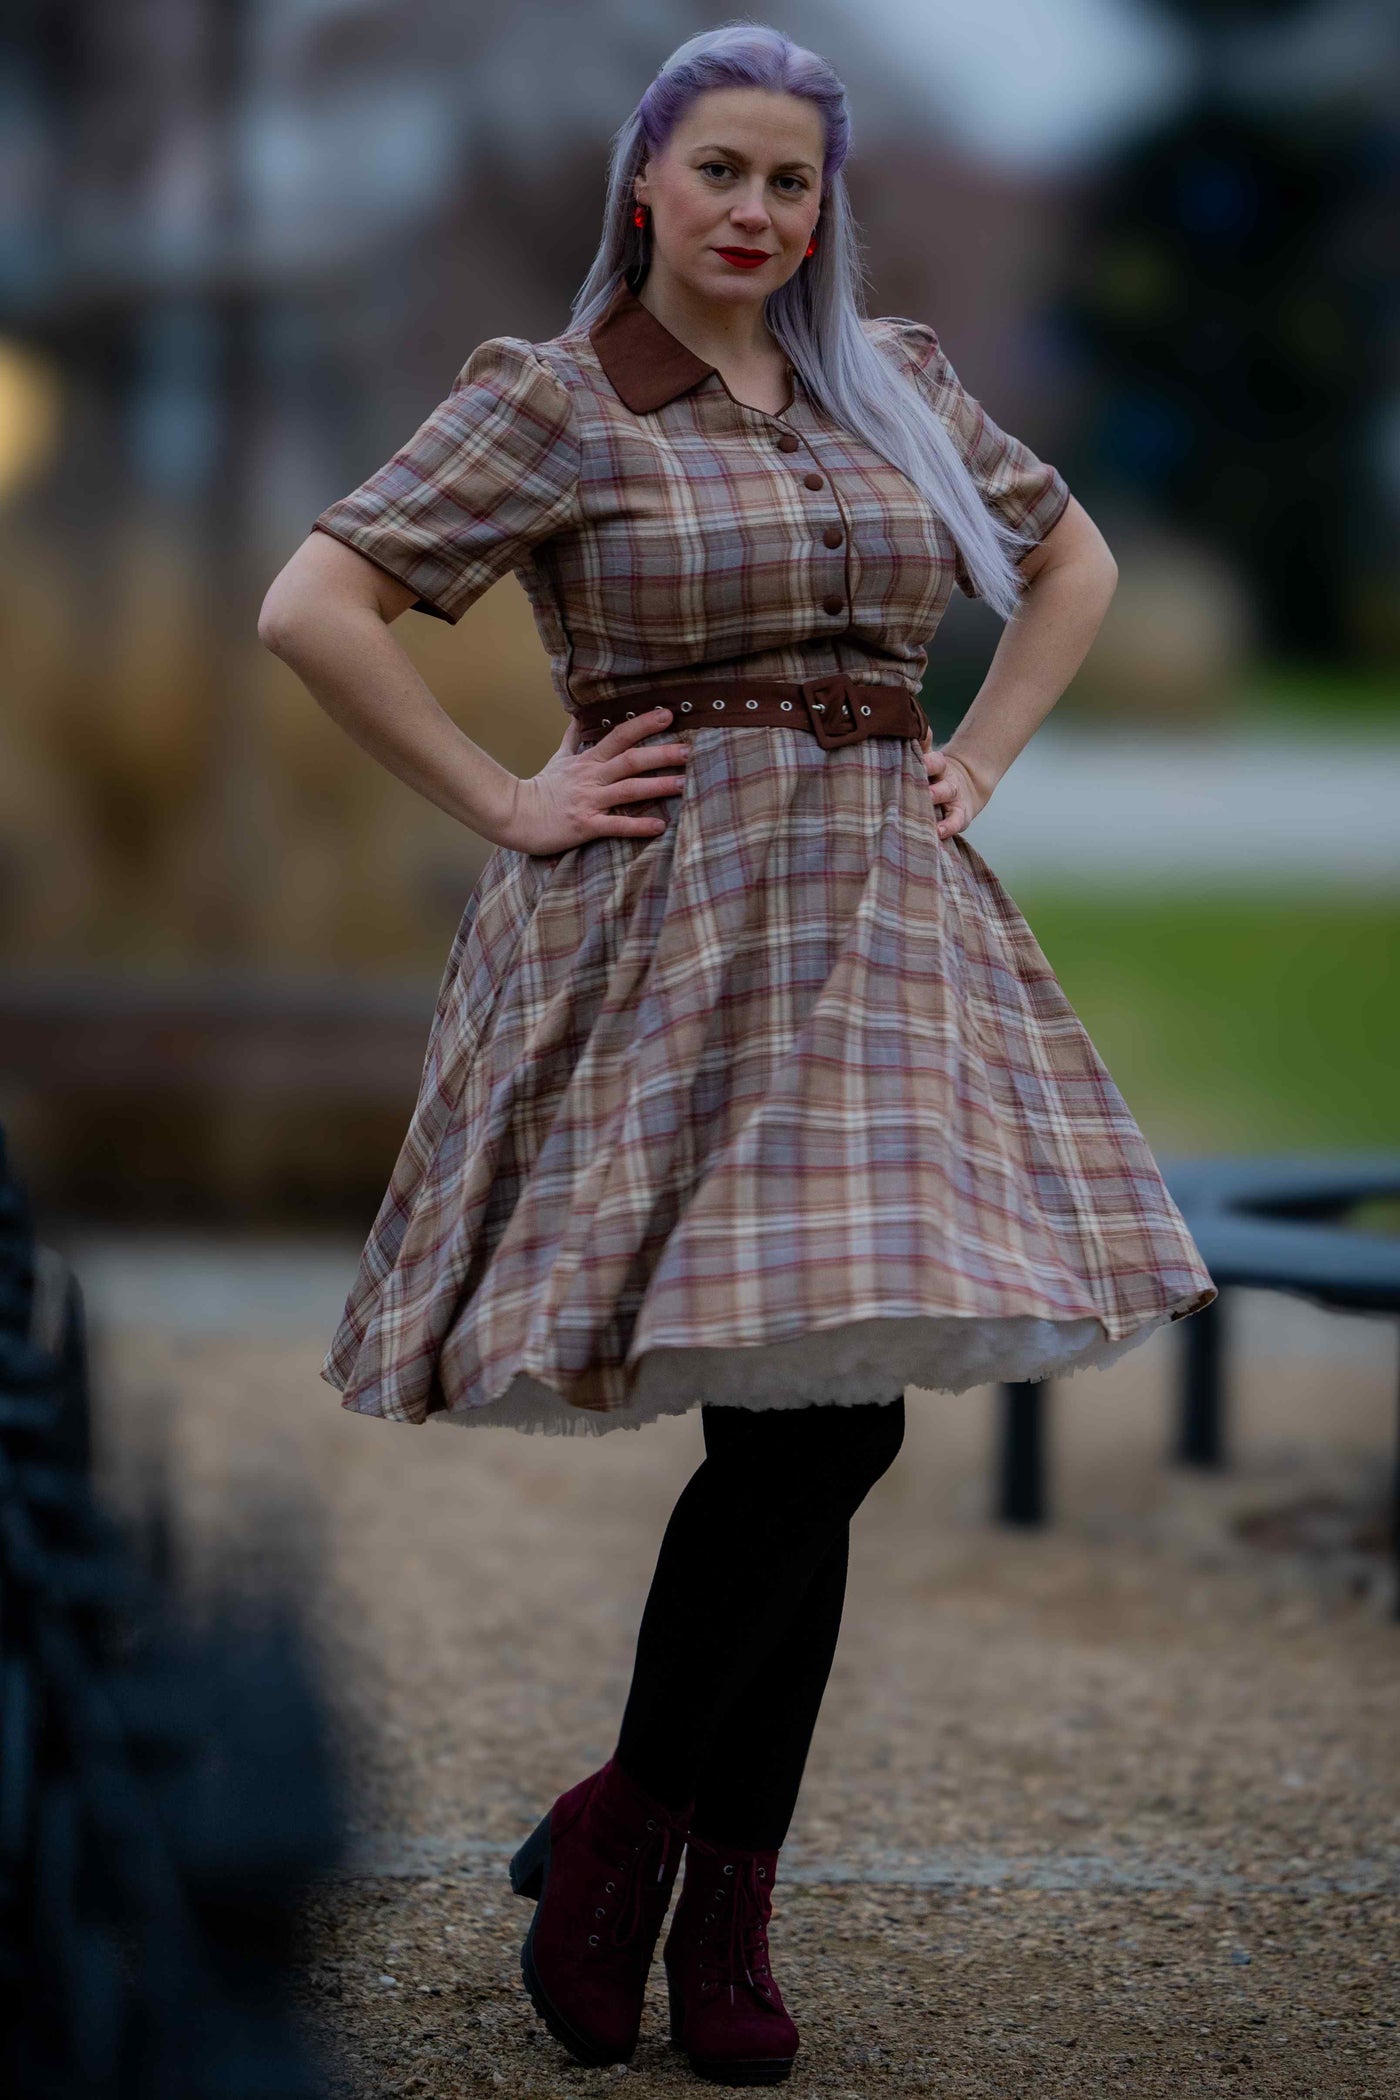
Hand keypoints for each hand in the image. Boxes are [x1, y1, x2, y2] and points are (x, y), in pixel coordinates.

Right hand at [501, 707, 690, 855]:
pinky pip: (616, 825)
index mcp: (588, 761)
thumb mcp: (558, 758)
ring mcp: (589, 801)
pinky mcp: (585, 825)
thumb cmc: (540, 789)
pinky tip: (659, 826)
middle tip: (690, 751)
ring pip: (628, 790)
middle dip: (661, 754)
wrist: (515, 815)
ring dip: (658, 786)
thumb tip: (578, 716)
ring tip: (684, 784)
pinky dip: (638, 826)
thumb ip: (573, 738)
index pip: (619, 735)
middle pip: (631, 760)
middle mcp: (592, 778)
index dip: (643, 724)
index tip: (668, 714)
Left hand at [919, 724, 988, 840]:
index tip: (913, 746)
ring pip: (945, 793)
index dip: (924, 750)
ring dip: (936, 795)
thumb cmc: (933, 778)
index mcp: (935, 764)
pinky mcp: (959, 816)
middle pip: (938, 768)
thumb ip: (919, 748)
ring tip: (927, 798)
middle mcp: (944, 777)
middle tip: (914, 773)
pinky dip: (948, 827)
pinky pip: (955, 822)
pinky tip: (938, 833)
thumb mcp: (927, 760)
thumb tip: (911, 730)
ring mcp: (952, 796)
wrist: (965, 789)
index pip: (930, 754)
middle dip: (927, 767)